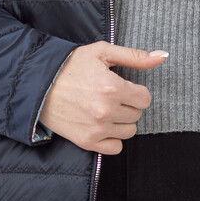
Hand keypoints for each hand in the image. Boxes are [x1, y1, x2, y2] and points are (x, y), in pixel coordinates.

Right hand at [37, 42, 168, 153]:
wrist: (38, 84)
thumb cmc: (70, 65)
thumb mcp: (102, 52)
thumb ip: (134, 57)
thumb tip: (162, 56)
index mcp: (113, 87)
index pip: (145, 98)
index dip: (136, 91)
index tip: (124, 87)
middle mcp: (106, 110)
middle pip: (137, 114)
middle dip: (128, 104)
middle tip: (111, 96)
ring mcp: (97, 129)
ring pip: (129, 131)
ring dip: (122, 121)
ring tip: (106, 109)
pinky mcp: (86, 142)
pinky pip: (115, 148)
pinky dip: (112, 138)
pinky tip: (102, 124)